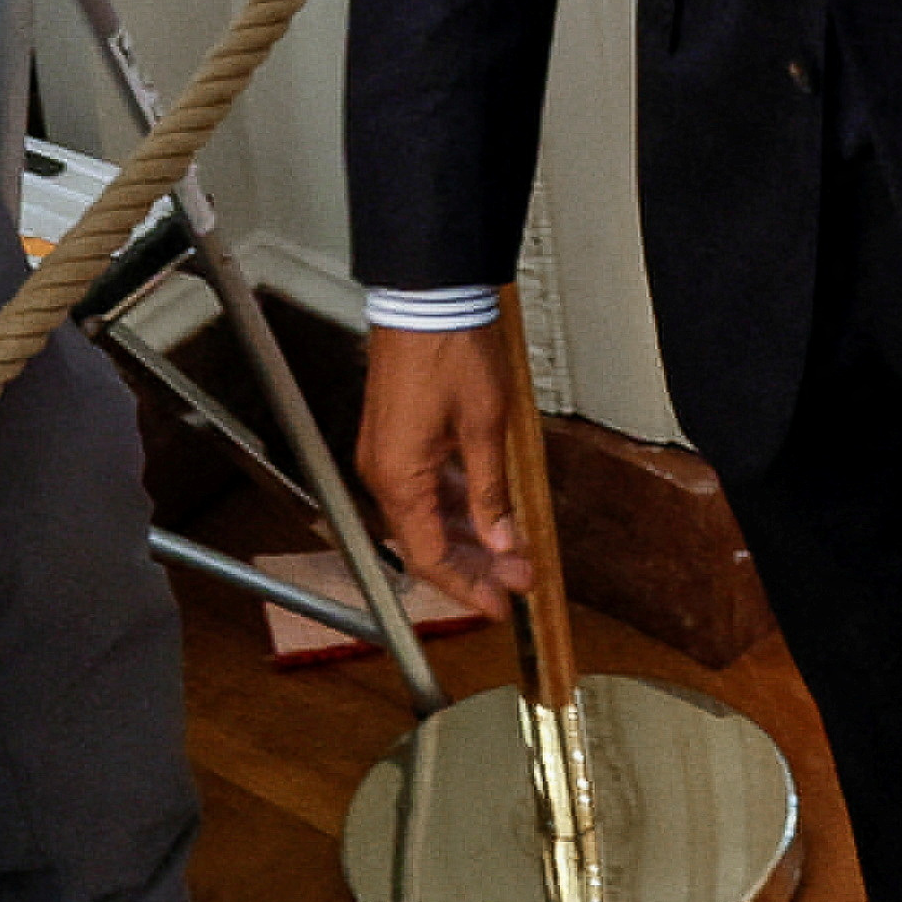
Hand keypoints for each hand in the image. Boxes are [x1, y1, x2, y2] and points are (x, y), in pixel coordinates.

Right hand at [354, 319, 538, 610]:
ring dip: (469, 535)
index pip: (429, 557)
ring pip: (428, 515)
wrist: (428, 296)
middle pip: (427, 541)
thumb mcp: (485, 427)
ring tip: (512, 551)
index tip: (499, 605)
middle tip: (517, 580)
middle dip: (475, 565)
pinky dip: (458, 505)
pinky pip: (426, 486)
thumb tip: (501, 541)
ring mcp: (388, 454)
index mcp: (398, 478)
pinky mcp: (398, 436)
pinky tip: (488, 513)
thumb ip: (491, 491)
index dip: (466, 587)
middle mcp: (384, 472)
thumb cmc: (449, 349)